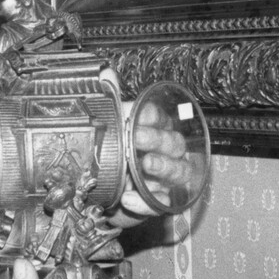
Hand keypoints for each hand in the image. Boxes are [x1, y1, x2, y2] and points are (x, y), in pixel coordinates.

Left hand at [110, 99, 196, 226]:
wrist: (99, 197)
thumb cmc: (111, 161)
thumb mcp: (107, 132)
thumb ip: (109, 103)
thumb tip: (105, 74)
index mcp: (153, 132)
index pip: (160, 119)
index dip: (151, 116)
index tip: (137, 113)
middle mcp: (165, 154)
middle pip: (174, 143)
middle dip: (158, 139)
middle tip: (137, 138)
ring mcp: (164, 180)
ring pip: (178, 171)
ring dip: (164, 166)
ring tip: (145, 164)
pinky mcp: (157, 204)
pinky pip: (160, 204)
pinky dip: (145, 203)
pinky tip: (129, 198)